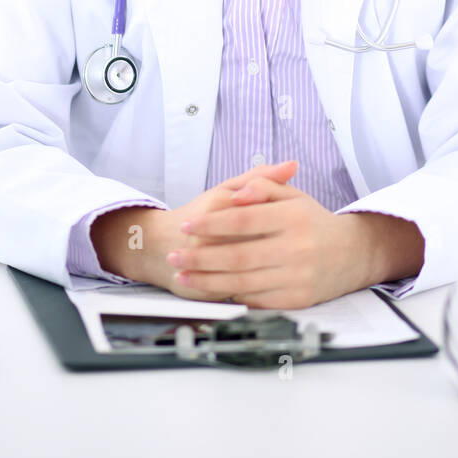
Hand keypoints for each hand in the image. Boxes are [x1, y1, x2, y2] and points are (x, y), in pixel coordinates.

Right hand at [89, 160, 296, 297]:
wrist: (156, 244)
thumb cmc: (203, 214)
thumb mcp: (228, 188)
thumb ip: (260, 178)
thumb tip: (292, 165)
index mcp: (217, 205)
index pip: (256, 215)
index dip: (280, 225)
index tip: (301, 229)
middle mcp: (205, 233)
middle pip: (252, 246)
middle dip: (277, 252)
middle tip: (301, 254)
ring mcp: (199, 261)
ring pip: (241, 273)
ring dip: (267, 274)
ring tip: (288, 271)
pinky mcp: (196, 287)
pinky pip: (230, 291)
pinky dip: (251, 292)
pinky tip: (268, 288)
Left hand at [166, 167, 373, 308]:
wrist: (352, 255)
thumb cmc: (314, 223)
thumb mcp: (294, 196)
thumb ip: (264, 186)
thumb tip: (236, 195)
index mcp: (295, 217)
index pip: (243, 219)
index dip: (211, 223)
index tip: (187, 226)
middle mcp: (298, 248)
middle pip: (237, 255)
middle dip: (200, 257)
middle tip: (174, 256)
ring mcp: (298, 277)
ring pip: (242, 282)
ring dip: (207, 280)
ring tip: (183, 276)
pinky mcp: (298, 301)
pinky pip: (257, 300)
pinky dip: (231, 296)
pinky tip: (212, 290)